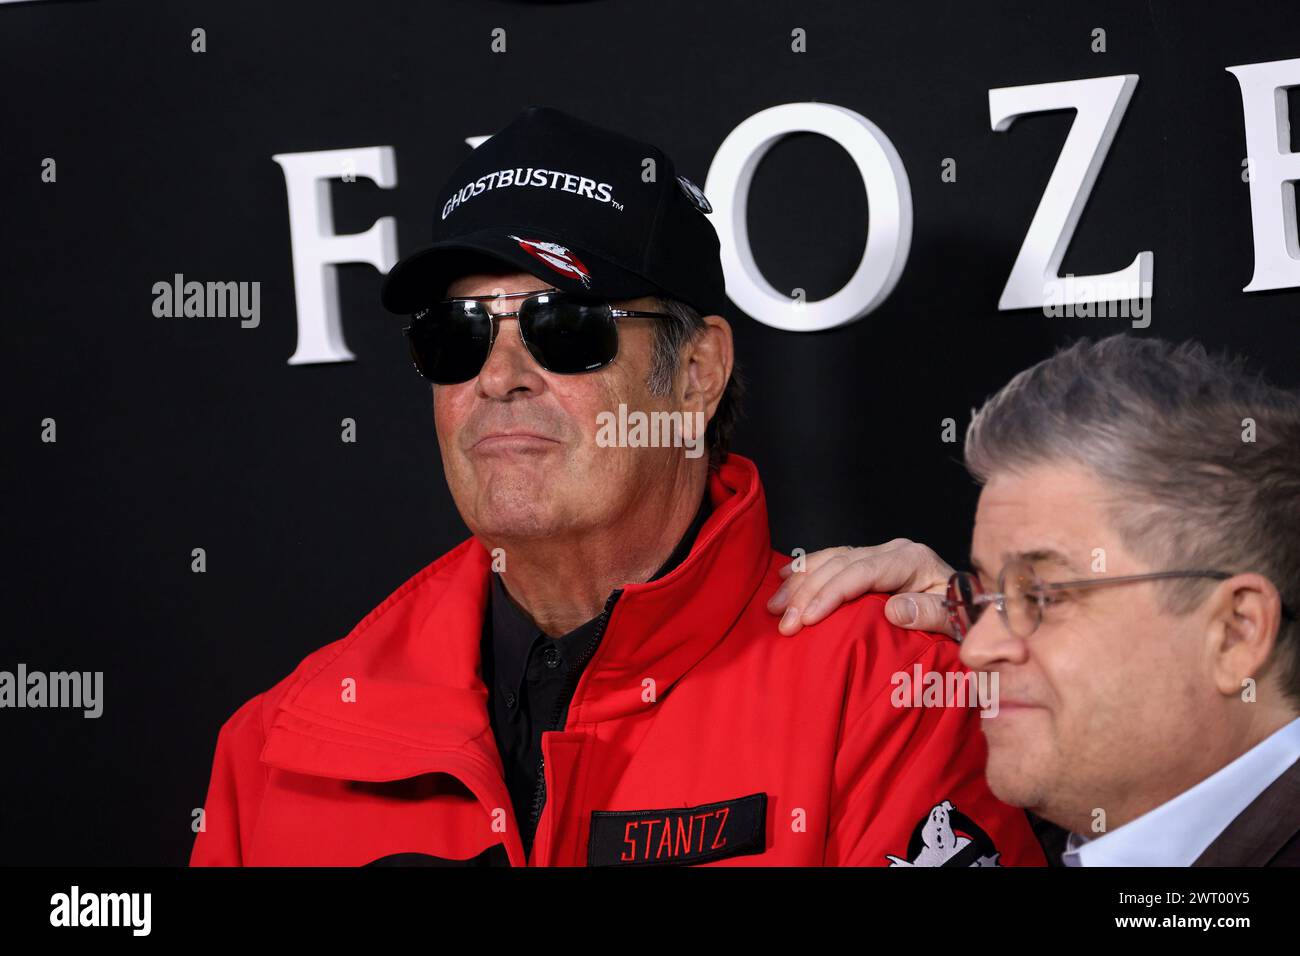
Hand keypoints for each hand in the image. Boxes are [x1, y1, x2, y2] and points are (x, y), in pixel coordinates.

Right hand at [766, 539, 956, 637]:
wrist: (978, 607)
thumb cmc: (966, 616)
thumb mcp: (956, 619)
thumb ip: (929, 613)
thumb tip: (892, 610)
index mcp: (911, 559)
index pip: (861, 572)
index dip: (832, 594)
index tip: (807, 618)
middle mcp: (893, 550)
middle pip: (839, 565)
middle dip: (807, 593)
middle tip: (784, 622)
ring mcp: (880, 553)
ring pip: (830, 559)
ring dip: (799, 582)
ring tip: (774, 606)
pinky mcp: (871, 561)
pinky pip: (832, 558)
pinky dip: (806, 569)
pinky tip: (785, 579)